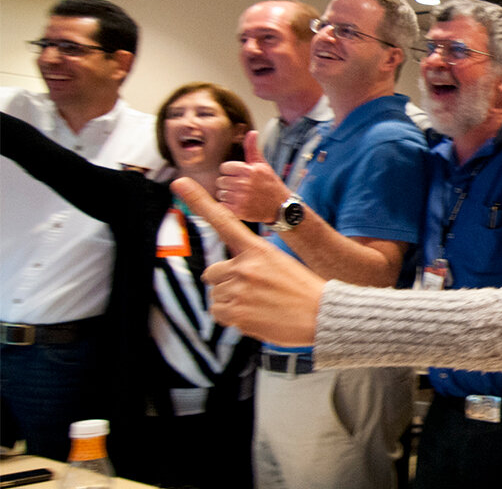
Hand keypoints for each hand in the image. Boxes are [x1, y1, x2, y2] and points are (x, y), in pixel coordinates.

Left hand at [174, 177, 324, 345]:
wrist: (321, 313)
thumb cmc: (303, 289)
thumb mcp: (280, 264)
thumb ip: (253, 264)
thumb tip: (230, 277)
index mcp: (258, 249)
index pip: (223, 221)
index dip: (198, 200)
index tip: (180, 182)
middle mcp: (244, 267)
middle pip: (213, 272)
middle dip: (226, 281)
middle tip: (251, 291)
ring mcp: (238, 290)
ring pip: (216, 295)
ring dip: (231, 301)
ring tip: (259, 305)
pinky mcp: (236, 313)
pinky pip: (219, 313)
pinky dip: (232, 317)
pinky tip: (254, 316)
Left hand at [216, 130, 289, 221]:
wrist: (280, 206)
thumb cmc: (270, 184)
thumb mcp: (263, 165)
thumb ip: (252, 149)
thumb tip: (252, 132)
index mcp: (248, 170)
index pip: (224, 168)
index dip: (231, 172)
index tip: (239, 176)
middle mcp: (244, 183)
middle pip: (221, 181)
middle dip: (228, 184)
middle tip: (241, 187)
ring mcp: (241, 198)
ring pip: (221, 193)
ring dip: (228, 195)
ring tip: (241, 196)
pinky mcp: (238, 211)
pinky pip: (222, 205)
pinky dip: (228, 206)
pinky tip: (239, 204)